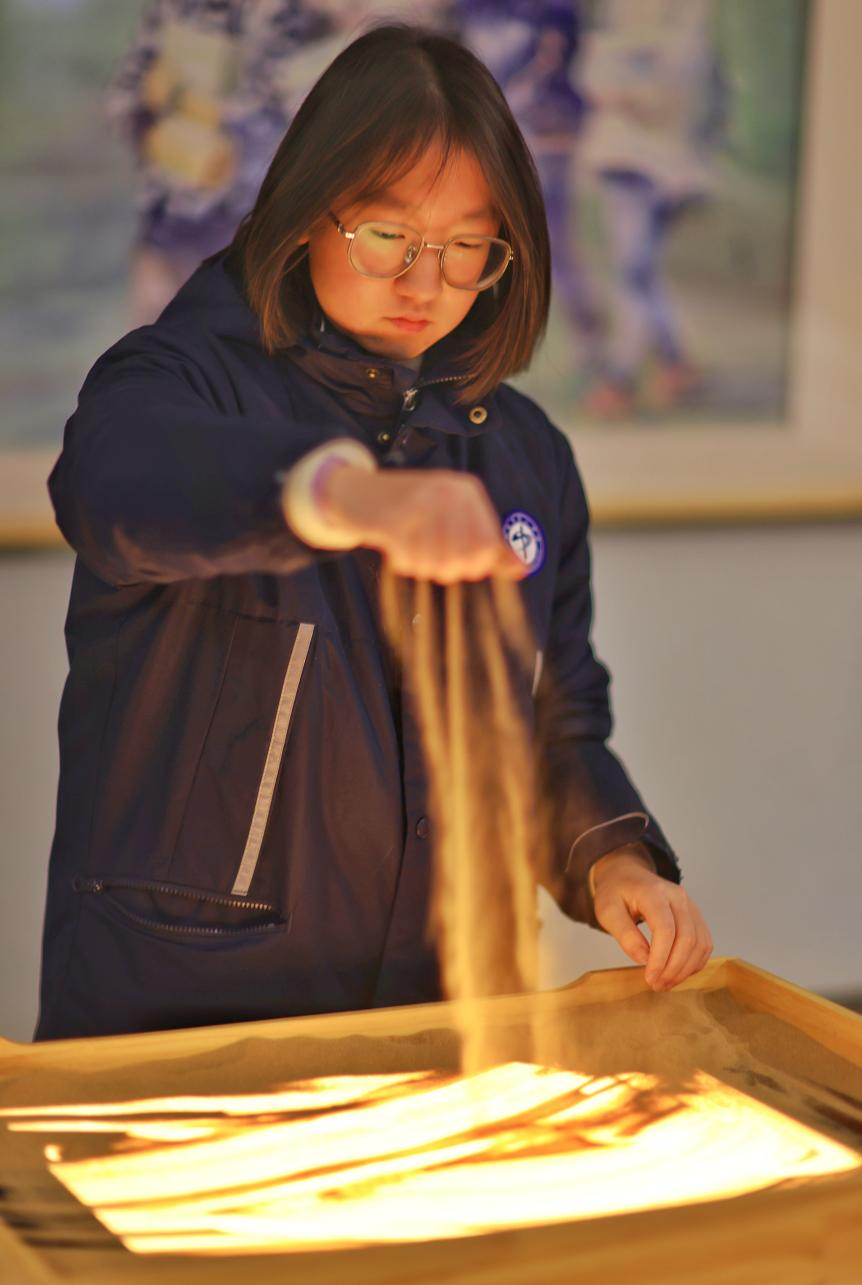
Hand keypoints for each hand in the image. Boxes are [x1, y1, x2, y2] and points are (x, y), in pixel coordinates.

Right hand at [321, 464, 525, 582]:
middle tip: (429, 561)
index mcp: (468, 490)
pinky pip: (409, 559)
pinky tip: (396, 549)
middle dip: (446, 569)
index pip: (487, 547)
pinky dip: (402, 563)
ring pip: (436, 562)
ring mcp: (421, 500)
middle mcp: (448, 491)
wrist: (359, 493)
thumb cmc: (412, 509)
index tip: (456, 562)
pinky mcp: (393, 515)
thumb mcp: (454, 517)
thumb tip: (523, 568)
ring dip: (423, 567)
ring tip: (413, 553)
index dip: (474, 566)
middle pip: (463, 558)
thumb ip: (488, 543)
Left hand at [590, 848, 712, 990]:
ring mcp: (690, 905)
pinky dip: (694, 962)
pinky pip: (704, 943)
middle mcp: (677, 896)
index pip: (665, 929)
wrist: (628, 876)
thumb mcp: (607, 911)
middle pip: (687, 938)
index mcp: (654, 892)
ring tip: (666, 983)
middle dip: (674, 968)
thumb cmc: (616, 894)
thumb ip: (624, 934)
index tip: (649, 978)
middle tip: (657, 986)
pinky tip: (678, 973)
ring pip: (700, 943)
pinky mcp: (695, 916)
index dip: (660, 958)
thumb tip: (644, 959)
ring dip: (685, 969)